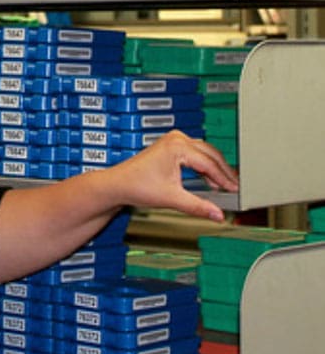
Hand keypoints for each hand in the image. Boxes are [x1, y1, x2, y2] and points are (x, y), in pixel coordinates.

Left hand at [108, 129, 239, 221]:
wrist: (118, 184)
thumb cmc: (136, 186)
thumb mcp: (172, 198)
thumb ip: (198, 206)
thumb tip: (217, 214)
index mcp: (177, 147)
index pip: (209, 164)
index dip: (224, 179)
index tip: (235, 190)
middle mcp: (176, 139)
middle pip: (210, 154)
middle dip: (224, 172)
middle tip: (235, 187)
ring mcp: (173, 140)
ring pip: (204, 153)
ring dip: (215, 168)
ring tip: (225, 185)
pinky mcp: (171, 146)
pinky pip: (195, 154)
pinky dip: (204, 166)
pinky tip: (210, 180)